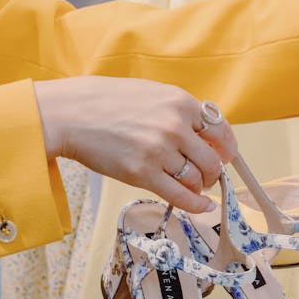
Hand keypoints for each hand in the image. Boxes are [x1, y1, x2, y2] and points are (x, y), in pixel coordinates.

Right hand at [33, 77, 238, 212]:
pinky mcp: (142, 174)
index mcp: (180, 102)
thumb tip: (206, 134)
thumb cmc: (108, 101)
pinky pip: (180, 196)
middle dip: (214, 172)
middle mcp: (174, 126)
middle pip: (212, 159)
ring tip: (194, 187)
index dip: (226, 147)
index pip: (219, 130)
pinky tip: (202, 205)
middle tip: (209, 176)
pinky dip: (196, 204)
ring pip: (197, 179)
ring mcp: (159, 151)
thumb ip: (180, 111)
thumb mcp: (152, 93)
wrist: (71, 114)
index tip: (226, 156)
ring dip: (200, 187)